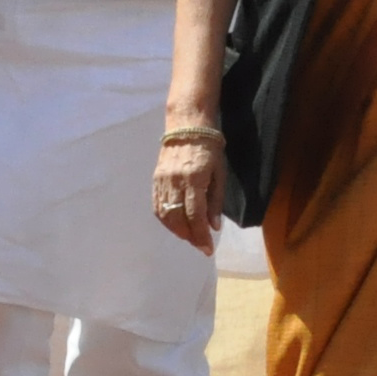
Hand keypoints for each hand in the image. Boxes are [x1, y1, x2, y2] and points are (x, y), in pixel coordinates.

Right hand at [154, 132, 225, 251]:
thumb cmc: (211, 150)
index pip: (195, 215)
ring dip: (177, 230)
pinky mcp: (156, 180)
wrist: (188, 126)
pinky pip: (157, 206)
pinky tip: (175, 225)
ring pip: (165, 215)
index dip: (201, 235)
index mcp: (194, 179)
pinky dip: (165, 220)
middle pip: (178, 218)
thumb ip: (215, 201)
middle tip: (200, 245)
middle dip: (190, 236)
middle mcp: (175, 182)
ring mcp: (163, 181)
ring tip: (189, 237)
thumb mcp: (220, 174)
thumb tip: (213, 227)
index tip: (208, 249)